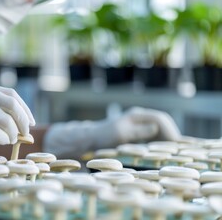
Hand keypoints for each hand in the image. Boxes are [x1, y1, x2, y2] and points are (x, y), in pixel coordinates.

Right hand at [0, 81, 34, 156]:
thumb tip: (18, 124)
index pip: (11, 94)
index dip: (25, 108)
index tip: (31, 121)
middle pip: (12, 105)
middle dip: (24, 120)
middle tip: (26, 132)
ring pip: (5, 120)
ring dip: (13, 133)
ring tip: (12, 139)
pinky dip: (3, 138)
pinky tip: (2, 141)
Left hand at [44, 107, 180, 158]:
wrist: (90, 139)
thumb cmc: (103, 136)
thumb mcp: (121, 134)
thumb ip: (138, 130)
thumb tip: (156, 128)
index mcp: (137, 115)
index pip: (160, 119)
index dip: (170, 130)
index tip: (176, 143)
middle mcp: (139, 118)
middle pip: (161, 124)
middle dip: (171, 135)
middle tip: (179, 150)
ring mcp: (137, 125)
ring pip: (158, 131)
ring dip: (165, 140)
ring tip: (173, 153)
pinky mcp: (135, 134)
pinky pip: (152, 137)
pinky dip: (158, 144)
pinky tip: (161, 154)